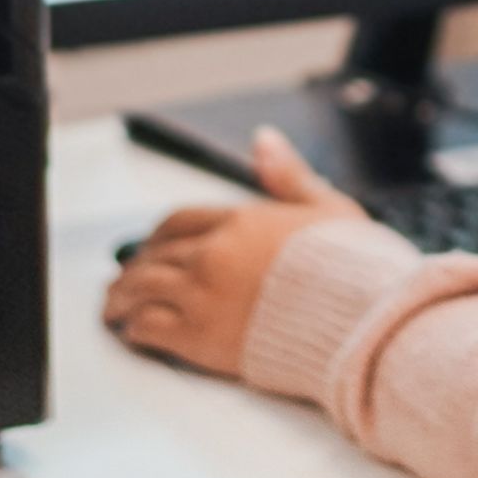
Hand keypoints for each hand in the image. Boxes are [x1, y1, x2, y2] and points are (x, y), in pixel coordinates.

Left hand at [103, 127, 366, 379]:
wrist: (363, 320)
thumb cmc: (356, 269)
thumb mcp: (328, 209)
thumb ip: (289, 176)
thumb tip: (264, 138)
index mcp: (242, 221)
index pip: (178, 222)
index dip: (158, 237)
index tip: (151, 247)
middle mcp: (214, 254)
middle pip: (155, 256)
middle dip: (135, 269)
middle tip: (124, 281)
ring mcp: (203, 296)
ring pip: (141, 289)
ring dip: (122, 298)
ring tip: (113, 307)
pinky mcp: (201, 338)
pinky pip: (149, 328)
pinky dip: (135, 329)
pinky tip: (132, 332)